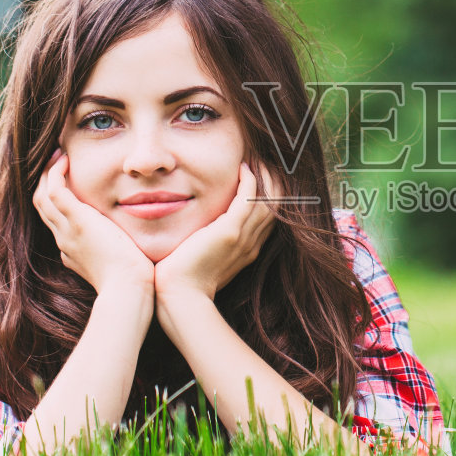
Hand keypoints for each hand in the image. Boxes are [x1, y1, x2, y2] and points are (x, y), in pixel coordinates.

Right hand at [32, 150, 154, 294]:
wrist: (128, 290)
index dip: (56, 199)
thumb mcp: (120, 262)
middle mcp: (64, 240)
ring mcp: (67, 231)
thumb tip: (128, 242)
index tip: (66, 182)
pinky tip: (66, 159)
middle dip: (46, 182)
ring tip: (58, 155)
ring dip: (47, 173)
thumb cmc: (133, 280)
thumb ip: (118, 249)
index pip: (56, 220)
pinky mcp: (78, 221)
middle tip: (56, 161)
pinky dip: (56, 173)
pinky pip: (55, 190)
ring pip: (42, 196)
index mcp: (72, 250)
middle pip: (42, 206)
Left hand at [154, 163, 277, 305]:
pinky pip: (248, 199)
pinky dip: (250, 181)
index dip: (270, 195)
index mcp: (247, 250)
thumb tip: (199, 232)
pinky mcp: (229, 232)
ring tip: (258, 158)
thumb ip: (209, 243)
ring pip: (267, 200)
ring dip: (265, 176)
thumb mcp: (204, 258)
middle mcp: (251, 244)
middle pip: (275, 206)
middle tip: (266, 160)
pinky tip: (244, 167)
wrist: (180, 296)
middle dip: (273, 181)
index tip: (262, 176)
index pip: (268, 217)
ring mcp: (243, 238)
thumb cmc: (184, 280)